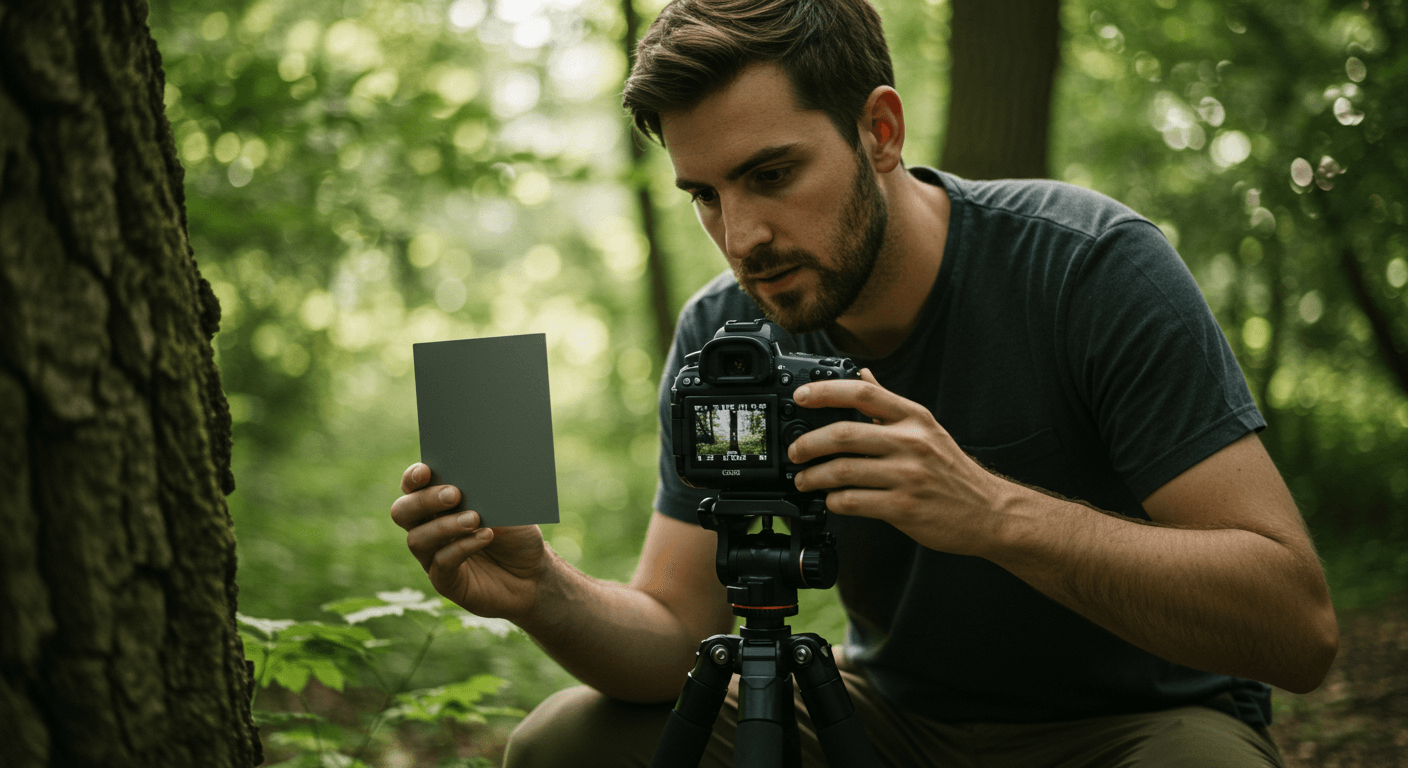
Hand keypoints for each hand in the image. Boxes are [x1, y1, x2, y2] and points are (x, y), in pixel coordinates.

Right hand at [390, 463, 548, 621]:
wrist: (533, 575)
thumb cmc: (516, 536)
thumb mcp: (506, 509)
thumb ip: (485, 493)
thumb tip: (473, 477)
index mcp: (439, 505)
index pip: (412, 487)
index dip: (413, 478)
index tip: (426, 471)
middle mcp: (429, 529)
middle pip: (403, 512)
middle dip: (424, 500)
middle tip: (454, 495)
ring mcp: (433, 557)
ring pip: (417, 539)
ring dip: (444, 525)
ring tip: (475, 519)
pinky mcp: (445, 582)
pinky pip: (440, 563)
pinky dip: (461, 547)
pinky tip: (484, 537)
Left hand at [786, 369, 1003, 555]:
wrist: (988, 511)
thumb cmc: (951, 470)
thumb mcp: (926, 428)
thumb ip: (889, 404)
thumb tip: (861, 376)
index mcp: (914, 418)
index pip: (862, 393)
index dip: (825, 391)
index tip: (801, 396)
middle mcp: (911, 443)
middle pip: (844, 434)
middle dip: (808, 443)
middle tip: (795, 452)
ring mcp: (908, 476)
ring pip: (843, 470)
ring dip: (814, 476)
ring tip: (803, 480)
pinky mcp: (904, 508)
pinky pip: (854, 502)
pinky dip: (834, 501)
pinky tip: (831, 500)